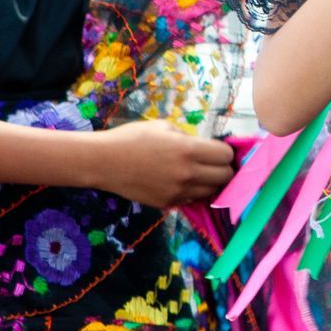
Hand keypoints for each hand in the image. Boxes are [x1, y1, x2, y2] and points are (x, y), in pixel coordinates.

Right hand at [96, 119, 238, 207]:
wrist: (104, 162)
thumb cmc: (133, 137)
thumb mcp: (164, 127)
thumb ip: (188, 138)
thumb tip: (205, 147)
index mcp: (188, 150)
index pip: (226, 156)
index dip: (226, 152)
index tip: (219, 149)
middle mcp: (187, 174)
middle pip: (225, 177)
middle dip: (224, 169)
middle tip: (214, 163)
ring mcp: (178, 191)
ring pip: (212, 192)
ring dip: (211, 183)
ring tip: (200, 173)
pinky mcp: (168, 203)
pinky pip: (192, 199)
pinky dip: (194, 192)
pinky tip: (183, 182)